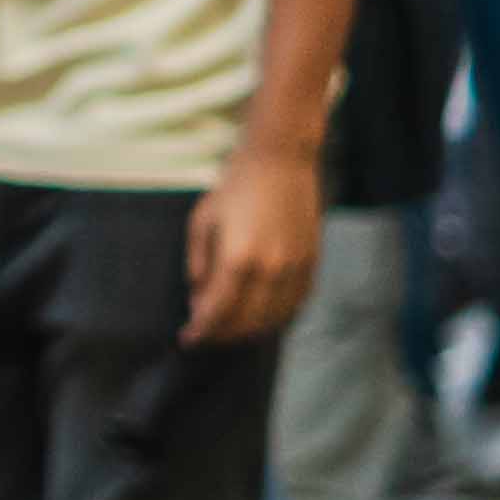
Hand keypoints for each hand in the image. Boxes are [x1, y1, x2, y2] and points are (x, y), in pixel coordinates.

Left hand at [185, 138, 322, 345]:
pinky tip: (262, 318)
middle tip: (206, 335)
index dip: (201, 331)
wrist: (280, 160)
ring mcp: (295, 267)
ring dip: (249, 330)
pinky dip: (277, 318)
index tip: (187, 339)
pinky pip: (296, 304)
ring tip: (231, 329)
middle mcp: (270, 269)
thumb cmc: (234, 187)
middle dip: (222, 334)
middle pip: (245, 322)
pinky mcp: (312, 262)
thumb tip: (199, 302)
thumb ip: (199, 266)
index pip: (217, 312)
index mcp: (238, 259)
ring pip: (273, 319)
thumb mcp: (202, 222)